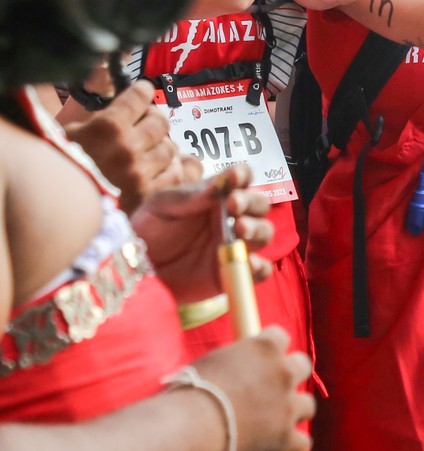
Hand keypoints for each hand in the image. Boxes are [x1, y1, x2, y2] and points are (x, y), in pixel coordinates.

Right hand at [66, 82, 181, 210]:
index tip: (141, 92)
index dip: (141, 93)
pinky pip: (175, 174)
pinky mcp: (149, 196)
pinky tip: (154, 171)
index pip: (140, 96)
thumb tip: (126, 101)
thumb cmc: (61, 169)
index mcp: (105, 129)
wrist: (58, 214)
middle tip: (144, 125)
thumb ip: (98, 118)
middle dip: (152, 121)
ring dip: (160, 149)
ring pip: (169, 149)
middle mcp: (126, 149)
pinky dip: (168, 170)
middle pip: (160, 122)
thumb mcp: (71, 135)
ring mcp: (139, 174)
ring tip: (146, 153)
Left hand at [132, 164, 275, 303]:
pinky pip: (257, 271)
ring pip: (263, 234)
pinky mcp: (232, 274)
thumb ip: (189, 196)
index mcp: (215, 197)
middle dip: (251, 203)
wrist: (132, 271)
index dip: (243, 175)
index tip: (235, 177)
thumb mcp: (160, 206)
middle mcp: (230, 219)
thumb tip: (218, 185)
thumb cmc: (146, 232)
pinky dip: (258, 267)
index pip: (240, 179)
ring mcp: (234, 246)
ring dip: (258, 230)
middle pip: (258, 205)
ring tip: (240, 230)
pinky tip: (247, 264)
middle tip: (234, 205)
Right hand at [187, 328, 314, 450]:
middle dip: (290, 377)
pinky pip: (302, 443)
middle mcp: (283, 372)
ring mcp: (287, 405)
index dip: (269, 351)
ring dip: (293, 413)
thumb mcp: (210, 364)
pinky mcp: (285, 437)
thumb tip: (235, 370)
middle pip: (302, 366)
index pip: (279, 337)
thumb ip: (233, 364)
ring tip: (273, 425)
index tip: (258, 362)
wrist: (187, 428)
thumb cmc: (186, 394)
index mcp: (263, 348)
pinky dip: (290, 448)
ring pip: (307, 405)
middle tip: (271, 391)